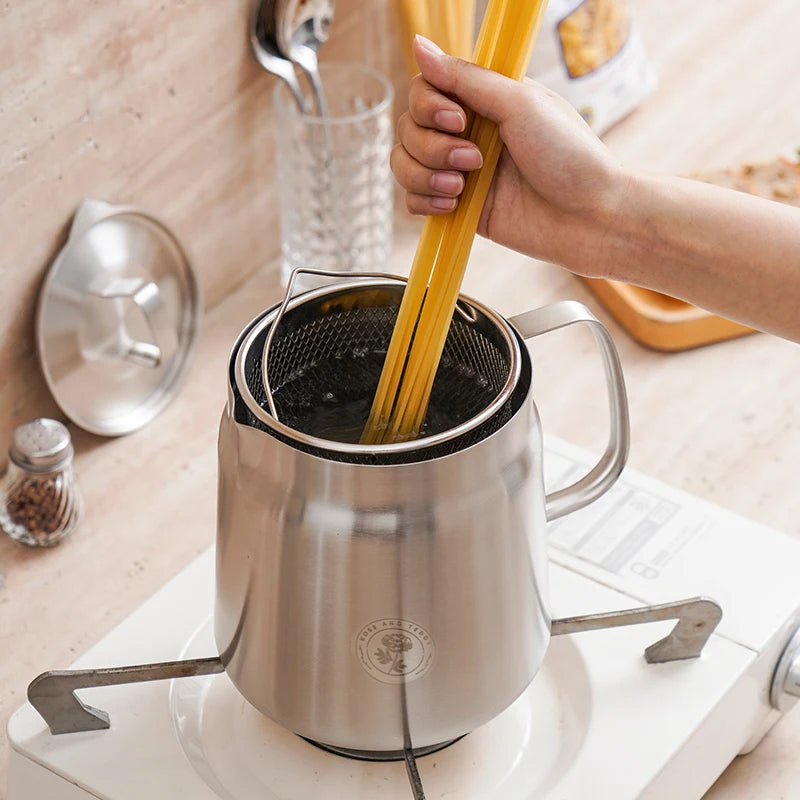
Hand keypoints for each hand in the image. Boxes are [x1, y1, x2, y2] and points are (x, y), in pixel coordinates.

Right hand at [392, 36, 628, 276]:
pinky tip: (453, 206)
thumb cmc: (568, 156)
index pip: (424, 89)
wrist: (588, 218)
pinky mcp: (457, 208)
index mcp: (483, 100)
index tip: (459, 119)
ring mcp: (459, 172)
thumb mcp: (519, 104)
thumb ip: (466, 78)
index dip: (429, 105)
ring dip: (426, 176)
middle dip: (432, 146)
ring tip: (462, 188)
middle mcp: (467, 133)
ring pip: (405, 164)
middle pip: (408, 128)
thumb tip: (419, 45)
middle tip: (474, 160)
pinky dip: (424, 203)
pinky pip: (413, 201)